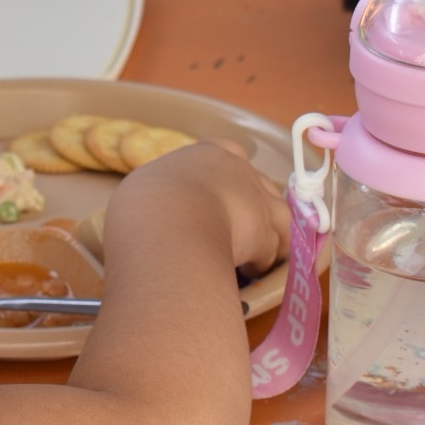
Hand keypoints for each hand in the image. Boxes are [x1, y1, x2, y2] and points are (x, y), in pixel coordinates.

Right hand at [111, 140, 288, 275]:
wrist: (167, 222)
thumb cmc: (147, 200)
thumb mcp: (148, 184)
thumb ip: (164, 190)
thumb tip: (159, 207)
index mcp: (211, 152)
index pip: (229, 156)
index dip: (225, 181)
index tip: (214, 199)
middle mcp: (240, 170)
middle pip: (257, 188)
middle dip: (249, 210)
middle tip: (233, 233)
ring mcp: (259, 200)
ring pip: (276, 217)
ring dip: (267, 238)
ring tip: (249, 257)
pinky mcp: (266, 233)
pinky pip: (273, 249)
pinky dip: (263, 261)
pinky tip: (248, 272)